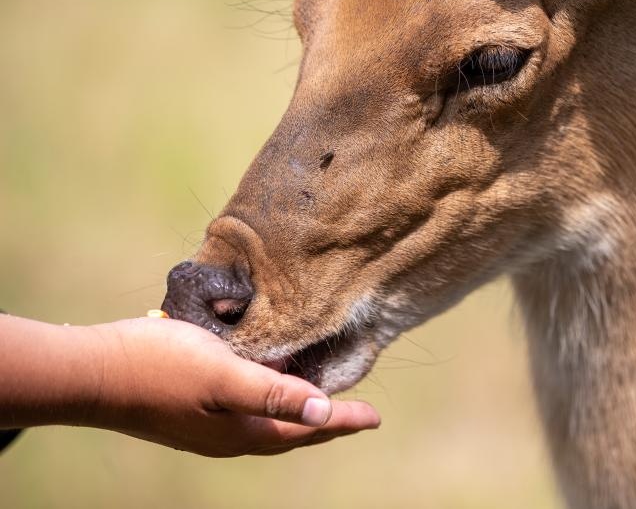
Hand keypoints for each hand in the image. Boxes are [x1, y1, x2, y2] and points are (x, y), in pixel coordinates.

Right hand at [0, 315, 379, 456]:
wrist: (92, 373)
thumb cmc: (158, 367)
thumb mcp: (223, 374)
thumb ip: (273, 393)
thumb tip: (324, 412)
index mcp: (241, 433)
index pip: (307, 429)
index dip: (344, 421)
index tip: (375, 418)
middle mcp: (228, 436)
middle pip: (290, 431)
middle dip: (325, 422)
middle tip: (356, 414)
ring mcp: (207, 425)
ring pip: (267, 422)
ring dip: (296, 411)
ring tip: (320, 398)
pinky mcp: (191, 408)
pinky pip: (244, 409)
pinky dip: (268, 399)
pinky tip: (266, 379)